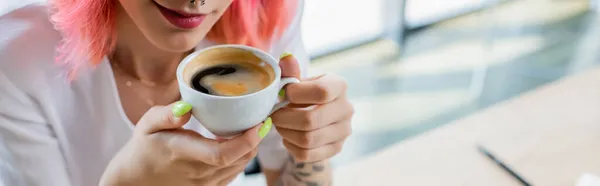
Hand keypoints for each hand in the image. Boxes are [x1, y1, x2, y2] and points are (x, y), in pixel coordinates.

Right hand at [100, 101, 266, 185]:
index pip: (222, 154)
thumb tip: (187, 106)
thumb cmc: (145, 146)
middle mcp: (197, 172)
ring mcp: (204, 184)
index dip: (247, 141)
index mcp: (183, 153)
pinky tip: (241, 143)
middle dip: (255, 140)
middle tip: (262, 120)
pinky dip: (242, 158)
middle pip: (238, 160)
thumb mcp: (149, 124)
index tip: (259, 123)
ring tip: (253, 128)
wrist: (136, 178)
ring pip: (239, 167)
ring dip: (251, 149)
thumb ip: (167, 114)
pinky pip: (233, 173)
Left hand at [271, 53, 353, 162]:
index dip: (295, 94)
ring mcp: (344, 131)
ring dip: (285, 133)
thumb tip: (286, 57)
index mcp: (339, 85)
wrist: (316, 115)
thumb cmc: (303, 94)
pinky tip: (287, 137)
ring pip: (307, 139)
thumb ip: (290, 72)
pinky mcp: (336, 149)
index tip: (283, 94)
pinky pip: (307, 154)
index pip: (321, 92)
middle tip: (274, 114)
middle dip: (284, 118)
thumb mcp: (297, 81)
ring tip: (279, 124)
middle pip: (311, 120)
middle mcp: (346, 108)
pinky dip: (291, 146)